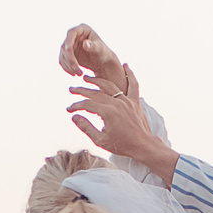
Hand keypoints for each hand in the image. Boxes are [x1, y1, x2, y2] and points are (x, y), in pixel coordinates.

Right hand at [57, 23, 122, 81]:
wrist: (103, 61)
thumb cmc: (103, 52)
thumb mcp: (100, 49)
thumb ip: (93, 46)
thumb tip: (85, 44)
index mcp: (82, 29)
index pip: (71, 33)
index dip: (68, 42)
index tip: (69, 51)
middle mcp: (74, 35)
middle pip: (65, 46)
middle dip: (70, 59)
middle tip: (77, 70)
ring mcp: (70, 44)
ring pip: (63, 55)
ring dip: (68, 66)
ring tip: (79, 74)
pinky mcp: (68, 53)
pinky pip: (63, 61)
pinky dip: (67, 68)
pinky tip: (73, 74)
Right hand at [59, 24, 177, 183]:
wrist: (143, 146)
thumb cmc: (121, 146)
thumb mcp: (100, 140)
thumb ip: (86, 127)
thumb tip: (74, 117)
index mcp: (108, 113)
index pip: (87, 104)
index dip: (76, 105)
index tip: (69, 109)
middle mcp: (117, 104)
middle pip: (95, 93)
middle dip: (82, 91)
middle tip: (72, 89)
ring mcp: (127, 101)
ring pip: (110, 86)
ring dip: (97, 81)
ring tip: (87, 79)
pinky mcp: (135, 102)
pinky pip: (134, 85)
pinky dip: (130, 75)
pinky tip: (126, 66)